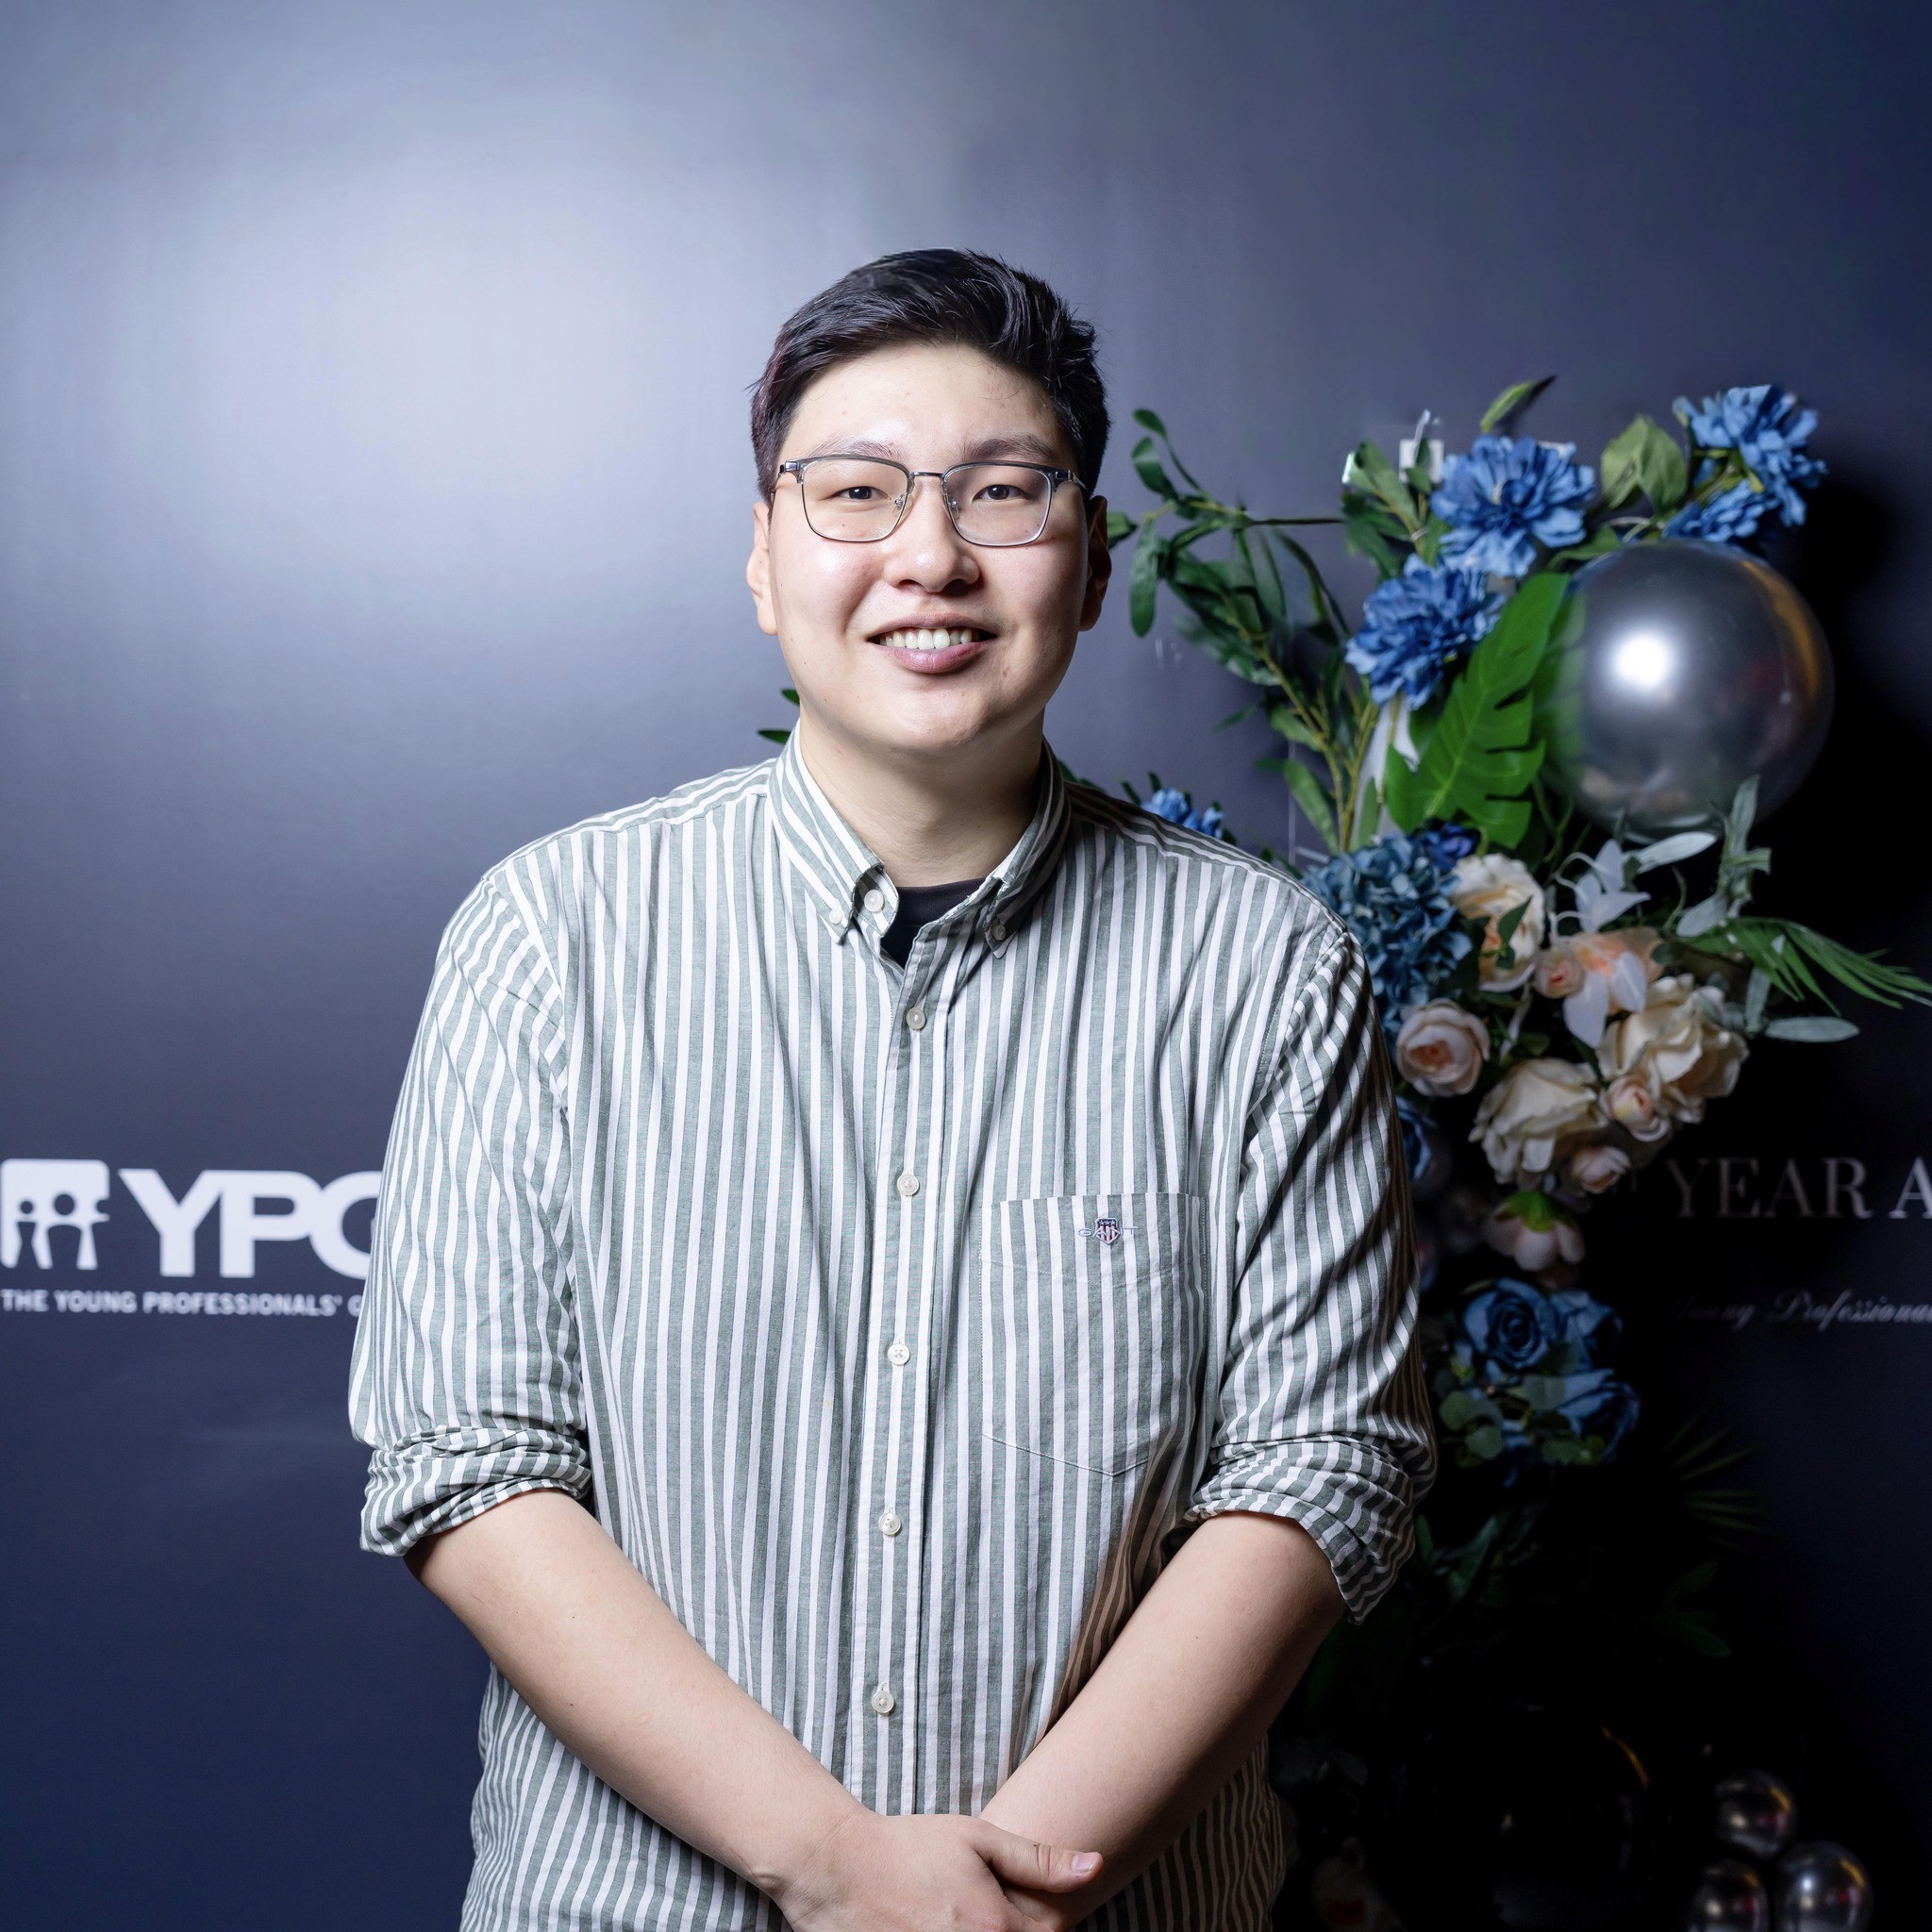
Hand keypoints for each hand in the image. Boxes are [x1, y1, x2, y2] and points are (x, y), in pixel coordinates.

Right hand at [769, 1806, 1101, 1931]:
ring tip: (954, 1912)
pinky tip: (935, 1925)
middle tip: (977, 1905)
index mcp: (997, 1928)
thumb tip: (1095, 1865)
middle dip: (1013, 1931)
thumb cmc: (909, 1846)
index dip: (1043, 1923)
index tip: (1016, 1905)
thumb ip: (1039, 1859)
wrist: (837, 1868)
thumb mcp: (976, 1838)